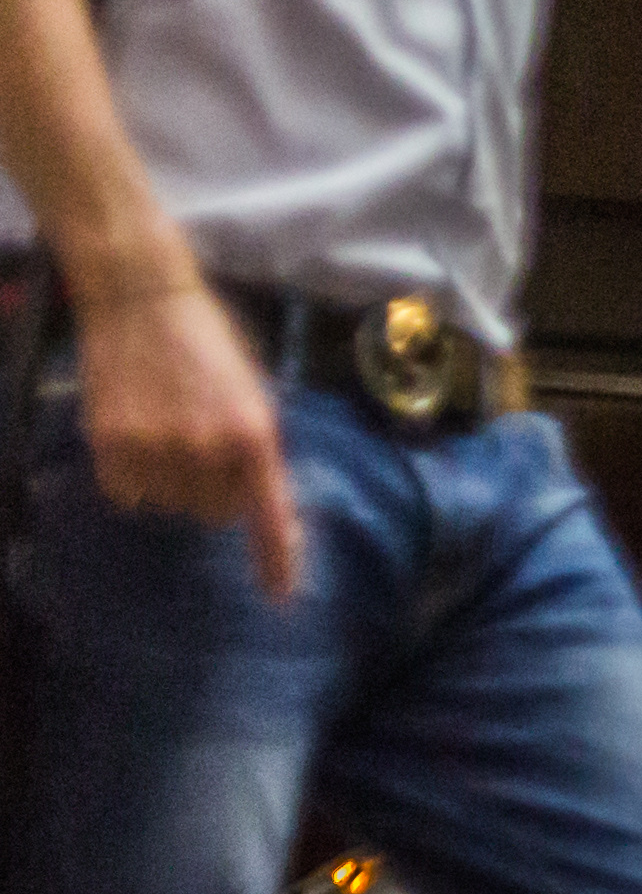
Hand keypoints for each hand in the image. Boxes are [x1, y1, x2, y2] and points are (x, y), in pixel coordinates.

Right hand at [72, 270, 300, 598]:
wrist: (143, 298)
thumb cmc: (206, 345)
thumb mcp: (251, 396)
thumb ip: (256, 451)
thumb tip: (258, 509)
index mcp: (254, 434)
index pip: (269, 514)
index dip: (276, 560)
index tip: (278, 596)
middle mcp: (208, 448)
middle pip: (214, 514)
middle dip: (212, 491)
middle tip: (200, 445)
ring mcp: (157, 446)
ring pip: (169, 504)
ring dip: (169, 482)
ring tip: (165, 430)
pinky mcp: (112, 441)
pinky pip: (127, 493)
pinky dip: (131, 476)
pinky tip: (134, 436)